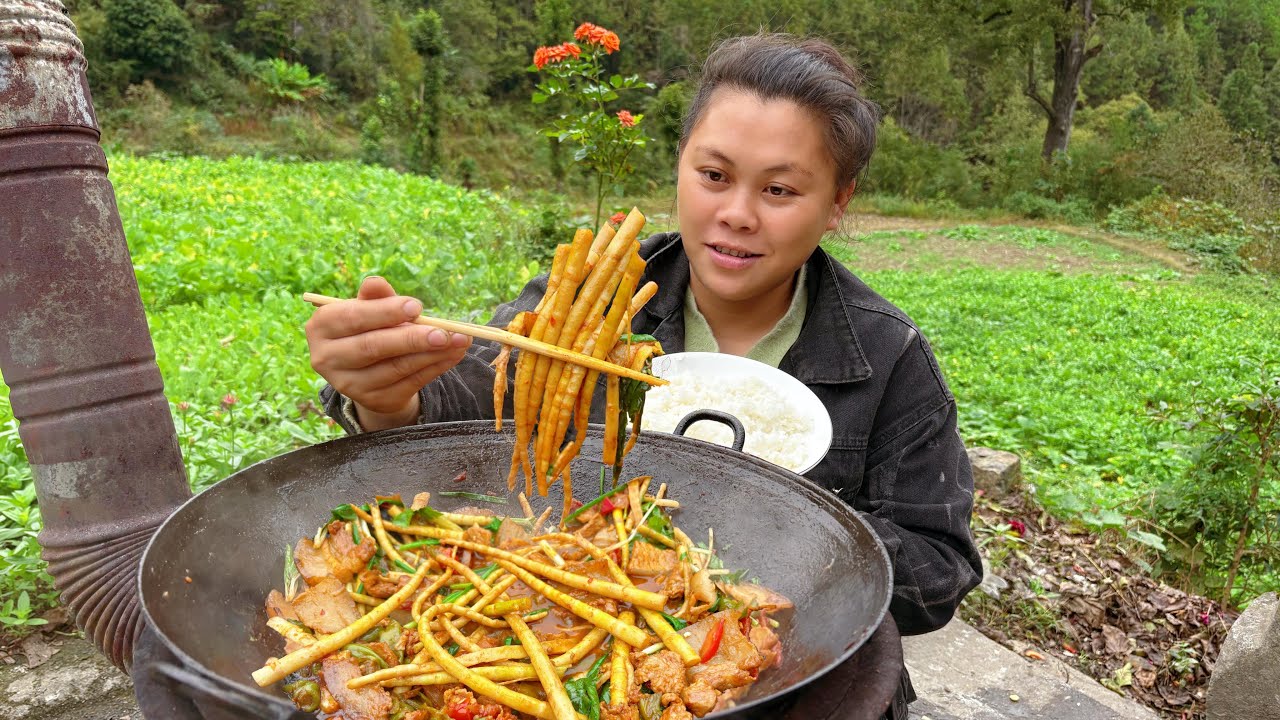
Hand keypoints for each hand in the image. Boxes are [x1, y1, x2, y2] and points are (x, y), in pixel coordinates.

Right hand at [305, 276, 470, 429]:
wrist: (367, 370)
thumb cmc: (368, 327)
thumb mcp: (368, 308)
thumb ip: (375, 297)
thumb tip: (377, 283)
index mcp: (322, 327)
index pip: (353, 318)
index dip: (385, 312)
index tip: (417, 306)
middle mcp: (327, 358)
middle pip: (372, 347)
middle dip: (412, 339)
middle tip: (444, 332)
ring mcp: (350, 385)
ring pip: (396, 368)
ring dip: (432, 354)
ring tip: (460, 340)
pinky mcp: (374, 401)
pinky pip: (410, 383)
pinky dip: (436, 367)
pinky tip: (454, 354)